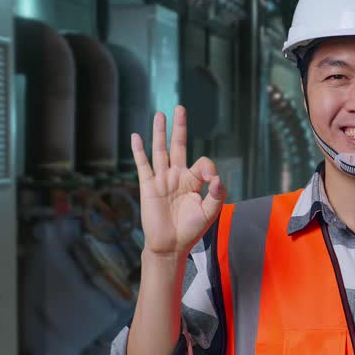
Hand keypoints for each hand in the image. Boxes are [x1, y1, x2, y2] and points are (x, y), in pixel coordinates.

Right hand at [131, 105, 226, 259]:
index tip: (212, 180)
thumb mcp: (210, 212)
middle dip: (180, 128)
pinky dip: (139, 151)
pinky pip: (143, 165)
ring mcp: (162, 180)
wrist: (170, 245)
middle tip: (180, 108)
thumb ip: (217, 194)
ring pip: (160, 151)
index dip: (209, 167)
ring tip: (160, 114)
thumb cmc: (192, 230)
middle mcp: (177, 176)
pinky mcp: (148, 186)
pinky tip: (136, 136)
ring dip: (160, 133)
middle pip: (178, 146)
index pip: (202, 163)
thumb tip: (218, 177)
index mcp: (194, 181)